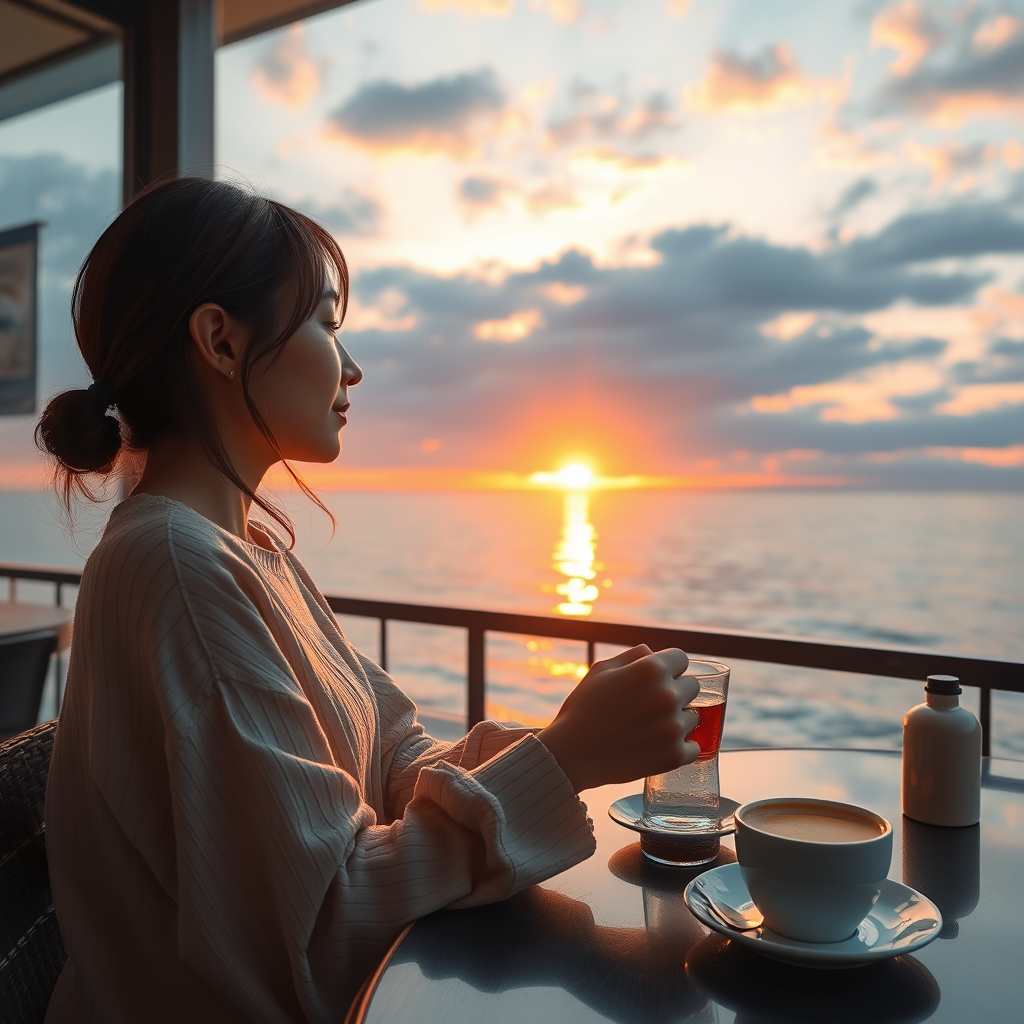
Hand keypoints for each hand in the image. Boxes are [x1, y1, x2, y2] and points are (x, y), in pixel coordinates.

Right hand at [538, 645, 699, 792]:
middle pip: (692, 687)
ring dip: (678, 720)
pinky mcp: (673, 755)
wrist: (572, 754)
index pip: (682, 659)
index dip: (669, 667)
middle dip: (676, 692)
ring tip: (650, 728)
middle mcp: (667, 695)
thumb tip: (653, 653)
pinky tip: (660, 746)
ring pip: (693, 716)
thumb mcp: (601, 670)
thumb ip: (632, 657)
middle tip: (652, 705)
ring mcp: (673, 727)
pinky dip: (681, 747)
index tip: (658, 679)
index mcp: (650, 670)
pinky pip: (694, 747)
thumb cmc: (583, 708)